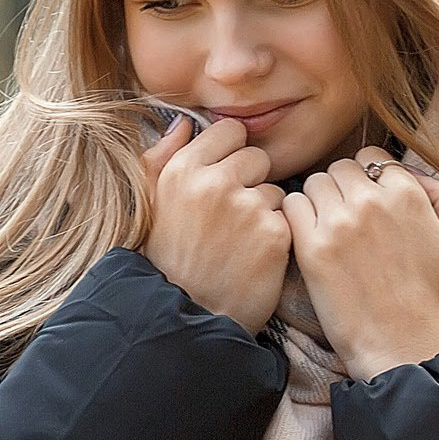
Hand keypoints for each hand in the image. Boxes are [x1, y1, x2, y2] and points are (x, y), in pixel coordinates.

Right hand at [138, 114, 290, 329]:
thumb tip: (183, 122)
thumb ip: (162, 156)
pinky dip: (276, 237)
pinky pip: (288, 218)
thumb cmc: (168, 260)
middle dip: (250, 183)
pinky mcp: (274, 233)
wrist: (188, 317)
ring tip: (239, 242)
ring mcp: (247, 207)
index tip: (223, 180)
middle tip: (231, 219)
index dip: (231, 154)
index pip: (229, 131)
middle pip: (257, 157)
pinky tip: (254, 257)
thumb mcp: (150, 204)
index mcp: (182, 169)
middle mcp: (214, 182)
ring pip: (274, 190)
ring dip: (264, 212)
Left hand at [282, 148, 438, 377]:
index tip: (368, 199)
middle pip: (341, 168)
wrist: (404, 347)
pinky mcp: (312, 248)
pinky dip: (296, 216)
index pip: (374, 159)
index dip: (370, 177)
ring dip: (319, 199)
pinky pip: (291, 206)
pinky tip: (308, 237)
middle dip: (343, 186)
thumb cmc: (435, 302)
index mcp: (408, 195)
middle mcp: (372, 201)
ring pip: (314, 182)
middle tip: (346, 216)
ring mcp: (339, 223)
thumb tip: (425, 178)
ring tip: (326, 227)